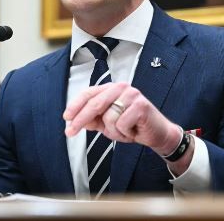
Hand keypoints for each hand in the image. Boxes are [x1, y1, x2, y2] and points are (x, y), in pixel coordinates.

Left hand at [63, 82, 182, 156]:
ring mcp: (132, 95)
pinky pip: (121, 124)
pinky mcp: (141, 105)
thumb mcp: (108, 125)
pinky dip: (125, 133)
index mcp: (112, 89)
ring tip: (125, 131)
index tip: (66, 118)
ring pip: (108, 117)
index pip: (89, 94)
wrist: (157, 135)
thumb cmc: (133, 127)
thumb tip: (75, 119)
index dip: (75, 106)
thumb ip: (93, 120)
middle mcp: (121, 88)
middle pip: (94, 104)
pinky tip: (134, 131)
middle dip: (80, 120)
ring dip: (114, 132)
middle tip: (70, 133)